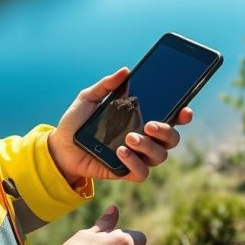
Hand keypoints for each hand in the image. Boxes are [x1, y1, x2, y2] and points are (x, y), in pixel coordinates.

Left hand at [48, 68, 192, 182]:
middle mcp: (145, 138)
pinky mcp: (126, 172)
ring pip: (160, 156)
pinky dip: (135, 163)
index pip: (171, 118)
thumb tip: (125, 71)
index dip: (183, 115)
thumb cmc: (77, 122)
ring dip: (149, 147)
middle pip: (172, 139)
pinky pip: (142, 173)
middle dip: (166, 131)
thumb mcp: (89, 98)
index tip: (184, 110)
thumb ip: (107, 85)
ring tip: (129, 138)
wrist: (60, 147)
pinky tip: (121, 153)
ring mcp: (137, 156)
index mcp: (141, 118)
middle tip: (149, 125)